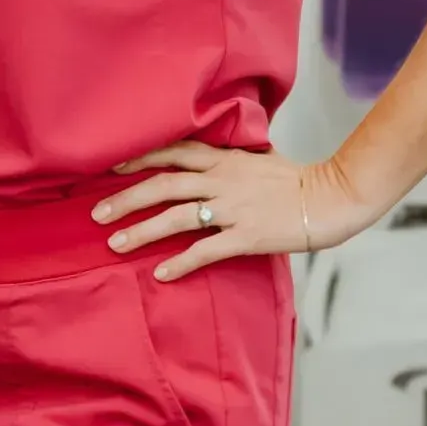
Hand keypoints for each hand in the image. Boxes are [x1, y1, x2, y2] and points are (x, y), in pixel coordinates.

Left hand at [93, 143, 376, 282]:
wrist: (331, 197)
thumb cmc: (296, 179)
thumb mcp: (259, 157)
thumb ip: (231, 155)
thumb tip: (212, 152)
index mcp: (224, 159)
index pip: (172, 152)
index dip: (139, 159)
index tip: (110, 167)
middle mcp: (223, 180)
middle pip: (164, 185)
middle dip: (126, 199)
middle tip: (95, 214)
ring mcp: (234, 208)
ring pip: (177, 218)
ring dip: (142, 231)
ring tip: (114, 244)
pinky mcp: (247, 236)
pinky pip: (206, 250)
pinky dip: (181, 262)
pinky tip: (161, 273)